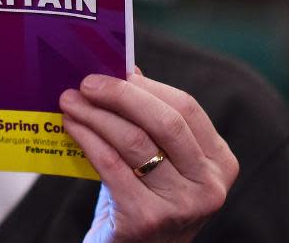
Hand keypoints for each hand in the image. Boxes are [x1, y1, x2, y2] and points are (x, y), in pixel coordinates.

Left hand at [59, 68, 238, 242]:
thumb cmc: (140, 197)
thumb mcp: (155, 159)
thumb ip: (146, 119)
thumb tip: (122, 69)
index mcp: (219, 161)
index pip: (185, 107)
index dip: (145, 86)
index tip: (111, 71)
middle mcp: (209, 184)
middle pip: (164, 121)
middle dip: (120, 95)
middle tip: (86, 83)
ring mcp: (182, 205)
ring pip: (134, 141)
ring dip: (95, 115)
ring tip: (69, 101)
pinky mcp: (147, 218)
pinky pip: (111, 165)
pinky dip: (87, 139)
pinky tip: (70, 126)